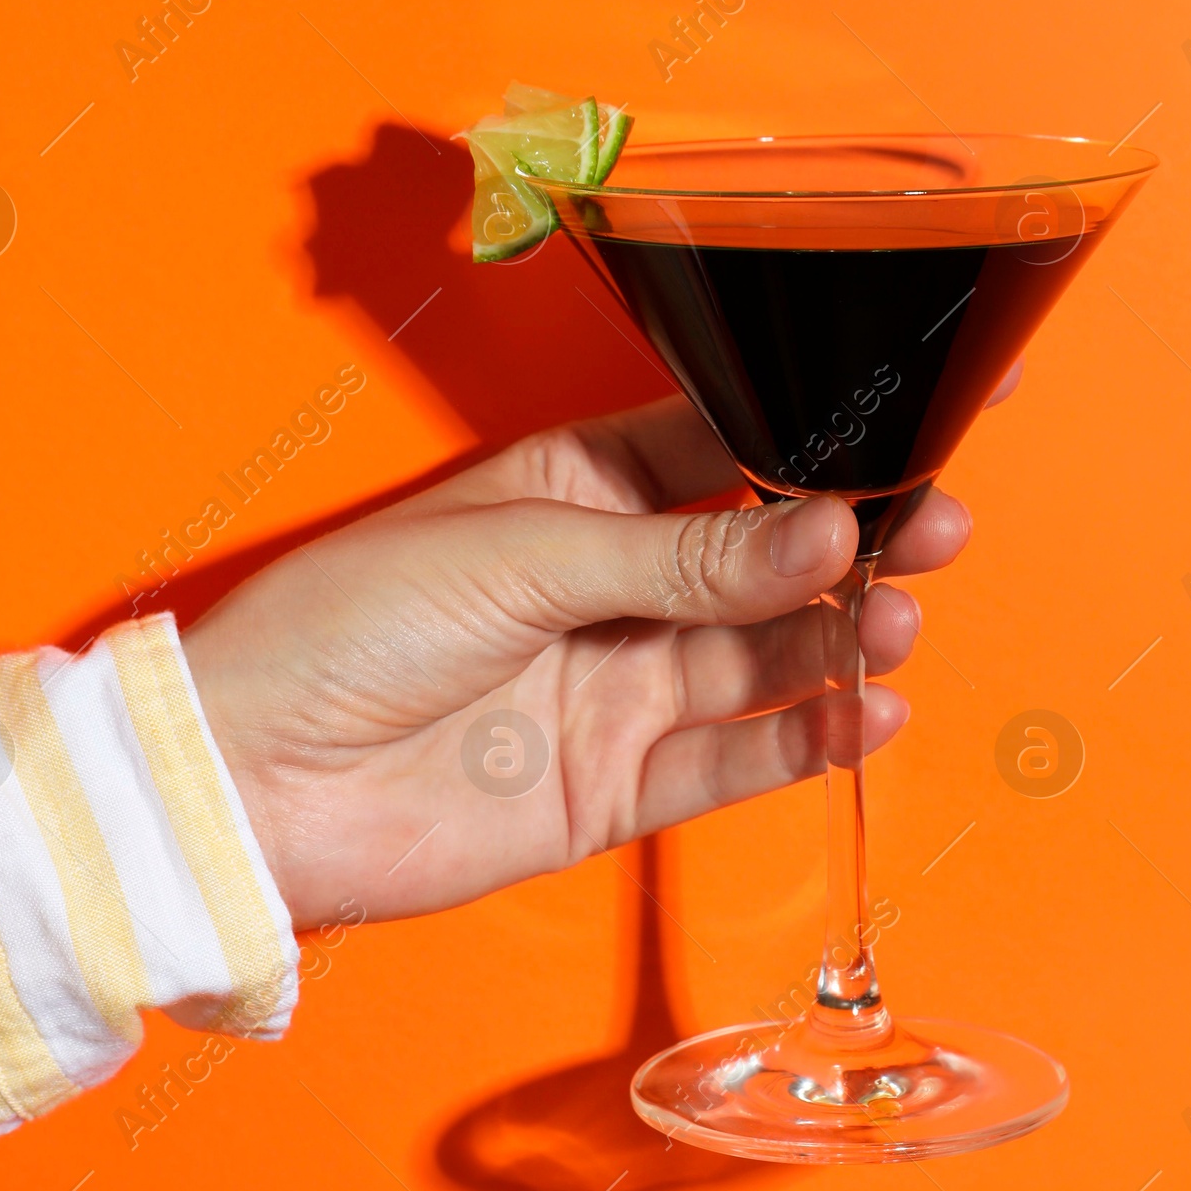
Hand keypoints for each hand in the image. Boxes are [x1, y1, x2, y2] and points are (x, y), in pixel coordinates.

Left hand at [183, 392, 995, 927]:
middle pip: (768, 556)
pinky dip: (805, 736)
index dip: (824, 430)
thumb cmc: (348, 626)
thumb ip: (683, 555)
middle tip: (935, 526)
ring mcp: (622, 683)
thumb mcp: (523, 555)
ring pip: (766, 652)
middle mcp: (615, 583)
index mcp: (579, 487)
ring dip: (841, 634)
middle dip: (859, 538)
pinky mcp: (619, 783)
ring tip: (894, 619)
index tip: (922, 407)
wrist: (255, 782)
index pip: (727, 443)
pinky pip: (735, 756)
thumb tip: (823, 534)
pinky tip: (863, 710)